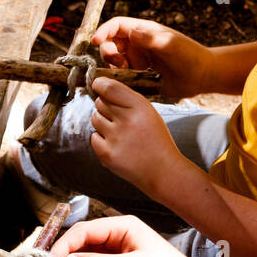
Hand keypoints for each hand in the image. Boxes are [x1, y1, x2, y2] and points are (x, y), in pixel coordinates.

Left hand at [88, 78, 185, 192]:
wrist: (163, 171)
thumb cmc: (155, 139)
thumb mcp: (149, 113)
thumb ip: (127, 100)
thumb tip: (100, 87)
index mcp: (141, 107)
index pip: (110, 88)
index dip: (99, 84)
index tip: (98, 85)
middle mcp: (127, 121)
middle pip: (100, 102)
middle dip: (106, 107)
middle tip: (119, 118)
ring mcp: (115, 138)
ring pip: (95, 118)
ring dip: (103, 122)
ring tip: (119, 133)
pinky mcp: (107, 154)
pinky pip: (93, 137)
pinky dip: (101, 140)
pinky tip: (116, 145)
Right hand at [92, 18, 212, 98]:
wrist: (202, 76)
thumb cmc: (190, 56)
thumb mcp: (171, 45)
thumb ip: (152, 39)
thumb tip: (132, 32)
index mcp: (143, 31)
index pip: (116, 26)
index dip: (103, 31)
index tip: (95, 42)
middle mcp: (138, 43)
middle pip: (110, 43)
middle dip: (107, 52)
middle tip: (119, 64)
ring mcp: (138, 59)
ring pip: (113, 60)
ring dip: (112, 66)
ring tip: (127, 73)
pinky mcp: (139, 75)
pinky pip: (121, 76)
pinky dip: (119, 79)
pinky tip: (130, 82)